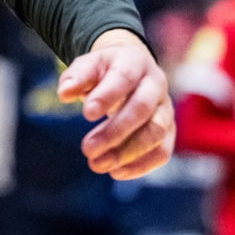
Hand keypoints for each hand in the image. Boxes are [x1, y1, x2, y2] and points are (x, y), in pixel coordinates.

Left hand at [57, 29, 174, 180]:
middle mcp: (155, 83)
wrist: (131, 70)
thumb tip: (64, 94)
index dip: (107, 96)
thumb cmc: (105, 70)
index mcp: (134, 61)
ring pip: (155, 133)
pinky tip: (117, 172)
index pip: (124, 78)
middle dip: (114, 132)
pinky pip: (163, 150)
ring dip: (127, 153)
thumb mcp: (89, 65)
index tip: (86, 114)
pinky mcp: (169, 130)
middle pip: (142, 109)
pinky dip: (141, 165)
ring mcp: (165, 108)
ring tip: (98, 164)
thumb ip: (76, 77)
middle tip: (87, 149)